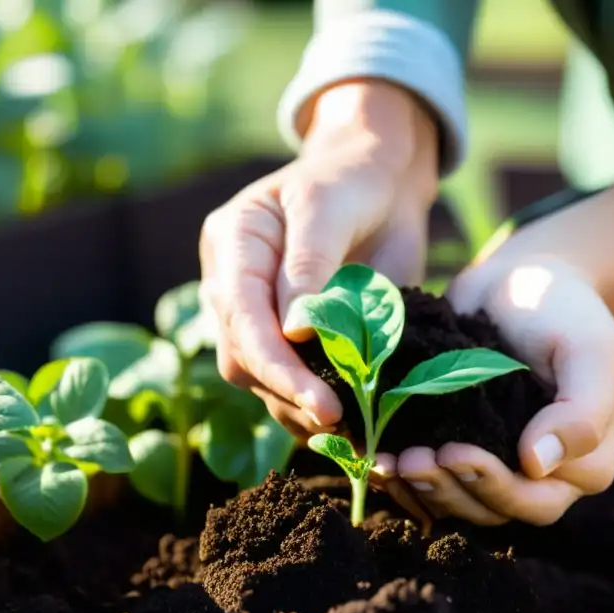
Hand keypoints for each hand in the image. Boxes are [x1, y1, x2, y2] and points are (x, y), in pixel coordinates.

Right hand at [199, 81, 438, 441]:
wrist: (380, 183)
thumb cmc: (352, 182)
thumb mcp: (329, 207)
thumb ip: (310, 264)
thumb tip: (294, 332)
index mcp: (233, 241)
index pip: (240, 315)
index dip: (275, 363)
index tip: (319, 400)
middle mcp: (234, 283)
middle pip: (242, 356)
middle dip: (288, 392)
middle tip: (343, 420)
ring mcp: (258, 314)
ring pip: (260, 380)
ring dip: (300, 409)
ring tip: (351, 429)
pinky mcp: (289, 337)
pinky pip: (287, 385)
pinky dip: (313, 409)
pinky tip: (348, 425)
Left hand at [373, 246, 613, 526]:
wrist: (521, 280)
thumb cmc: (565, 311)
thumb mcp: (592, 351)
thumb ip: (582, 410)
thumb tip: (538, 464)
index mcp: (580, 465)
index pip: (535, 502)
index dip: (492, 488)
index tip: (454, 452)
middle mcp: (538, 477)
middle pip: (489, 510)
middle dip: (447, 491)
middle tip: (409, 461)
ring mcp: (494, 464)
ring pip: (456, 503)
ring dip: (419, 490)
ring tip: (387, 461)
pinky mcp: (456, 445)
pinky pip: (431, 482)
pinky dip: (404, 478)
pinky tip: (376, 458)